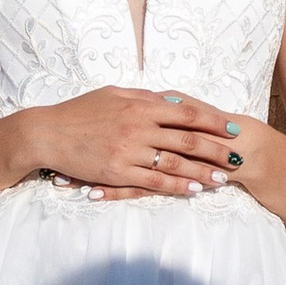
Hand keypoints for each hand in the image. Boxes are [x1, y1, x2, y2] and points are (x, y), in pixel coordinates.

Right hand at [19, 89, 252, 199]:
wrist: (48, 133)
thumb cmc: (80, 111)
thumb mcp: (114, 93)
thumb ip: (144, 97)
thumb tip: (170, 99)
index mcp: (140, 105)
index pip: (186, 113)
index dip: (213, 121)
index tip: (232, 127)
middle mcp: (139, 128)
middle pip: (188, 140)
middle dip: (216, 150)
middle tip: (238, 157)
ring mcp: (129, 152)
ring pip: (175, 164)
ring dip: (202, 172)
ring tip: (223, 179)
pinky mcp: (118, 173)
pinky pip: (154, 182)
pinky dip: (177, 187)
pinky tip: (194, 190)